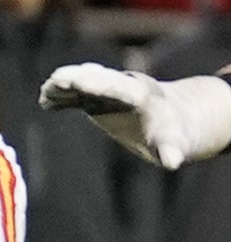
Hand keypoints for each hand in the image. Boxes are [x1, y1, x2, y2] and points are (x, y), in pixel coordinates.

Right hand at [40, 64, 230, 168]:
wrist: (175, 118)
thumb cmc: (174, 133)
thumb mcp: (175, 143)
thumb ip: (171, 150)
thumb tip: (171, 162)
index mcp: (141, 95)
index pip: (119, 88)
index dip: (100, 85)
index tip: (82, 82)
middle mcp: (122, 86)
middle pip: (98, 79)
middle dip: (79, 79)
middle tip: (58, 80)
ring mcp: (108, 89)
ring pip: (83, 82)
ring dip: (65, 85)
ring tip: (46, 93)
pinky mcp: (96, 97)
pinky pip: (76, 94)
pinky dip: (62, 96)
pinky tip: (46, 103)